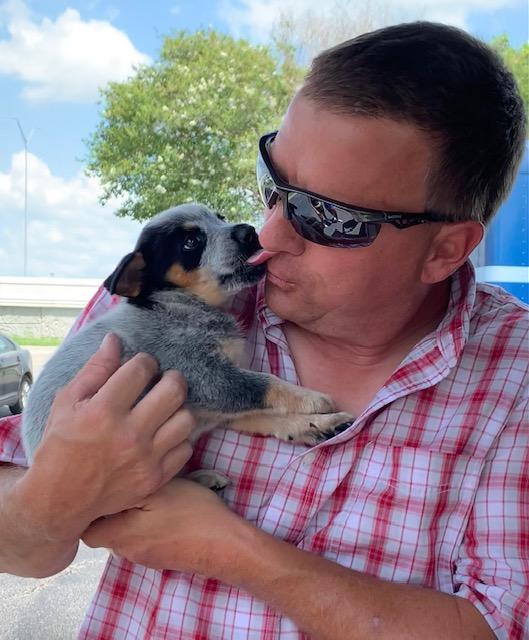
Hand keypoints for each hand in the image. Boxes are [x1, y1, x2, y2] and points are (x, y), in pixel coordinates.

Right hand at [17, 333, 193, 542]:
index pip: (141, 369)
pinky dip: (178, 437)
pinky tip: (163, 433)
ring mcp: (146, 459)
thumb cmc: (61, 446)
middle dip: (171, 377)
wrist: (60, 500)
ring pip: (186, 419)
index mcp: (103, 411)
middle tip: (164, 379)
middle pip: (174, 390)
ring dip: (178, 408)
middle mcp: (129, 434)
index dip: (144, 361)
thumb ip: (94, 370)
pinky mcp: (156, 478)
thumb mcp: (67, 403)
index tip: (142, 365)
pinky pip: (185, 447)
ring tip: (165, 407)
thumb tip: (115, 340)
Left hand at [82, 478, 246, 577]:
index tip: (99, 483)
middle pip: (102, 527)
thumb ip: (128, 486)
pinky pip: (140, 536)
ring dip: (128, 513)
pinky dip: (144, 521)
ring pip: (122, 530)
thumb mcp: (159, 489)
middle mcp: (125, 550)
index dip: (88, 504)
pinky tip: (162, 507)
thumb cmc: (192, 514)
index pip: (83, 525)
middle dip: (109, 505)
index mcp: (118, 534)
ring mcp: (143, 556)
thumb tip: (105, 482)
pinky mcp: (159, 556)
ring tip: (145, 490)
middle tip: (122, 480)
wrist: (225, 544)